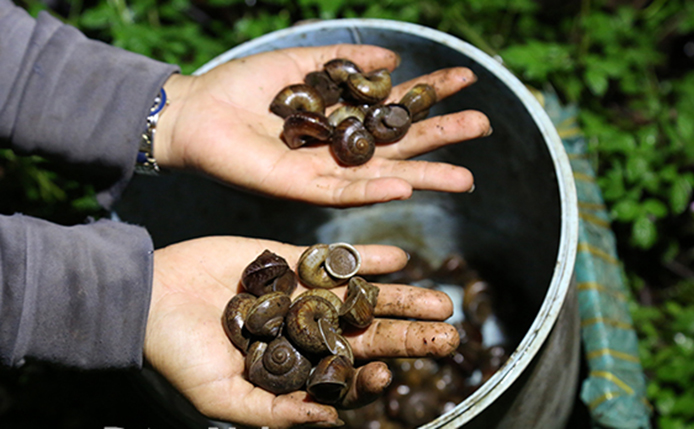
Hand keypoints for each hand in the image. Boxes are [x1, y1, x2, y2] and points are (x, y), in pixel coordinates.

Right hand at [144, 236, 458, 427]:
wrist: (148, 296)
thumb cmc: (178, 354)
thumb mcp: (222, 396)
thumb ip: (276, 411)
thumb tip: (331, 422)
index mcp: (294, 368)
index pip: (346, 378)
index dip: (372, 379)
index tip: (391, 376)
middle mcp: (305, 332)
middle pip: (367, 336)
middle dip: (408, 335)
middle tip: (449, 332)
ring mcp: (302, 294)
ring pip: (362, 298)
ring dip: (400, 297)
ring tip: (439, 297)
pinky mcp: (290, 260)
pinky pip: (335, 259)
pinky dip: (366, 259)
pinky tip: (399, 258)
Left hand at [153, 44, 490, 206]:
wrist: (197, 111)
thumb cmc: (243, 87)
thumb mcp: (301, 64)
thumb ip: (346, 62)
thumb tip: (395, 56)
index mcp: (344, 118)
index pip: (396, 107)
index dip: (431, 93)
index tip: (466, 79)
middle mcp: (341, 149)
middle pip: (400, 145)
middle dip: (442, 135)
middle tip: (483, 126)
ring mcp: (323, 171)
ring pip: (383, 176)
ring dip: (424, 175)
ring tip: (466, 177)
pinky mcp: (300, 188)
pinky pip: (343, 192)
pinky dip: (374, 192)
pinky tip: (406, 187)